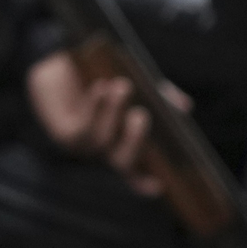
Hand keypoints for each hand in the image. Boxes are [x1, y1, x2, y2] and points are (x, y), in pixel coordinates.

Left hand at [25, 52, 164, 189]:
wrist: (62, 61)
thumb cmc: (105, 74)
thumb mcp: (138, 82)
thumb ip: (160, 96)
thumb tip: (185, 107)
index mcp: (125, 142)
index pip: (139, 170)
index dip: (146, 181)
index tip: (158, 187)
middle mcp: (105, 150)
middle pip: (123, 163)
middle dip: (135, 142)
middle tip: (141, 115)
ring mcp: (83, 145)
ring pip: (102, 142)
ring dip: (113, 113)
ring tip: (121, 85)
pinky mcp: (64, 134)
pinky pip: (82, 130)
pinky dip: (94, 109)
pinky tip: (100, 87)